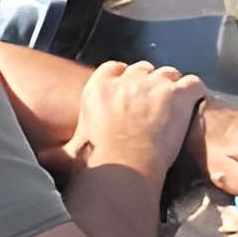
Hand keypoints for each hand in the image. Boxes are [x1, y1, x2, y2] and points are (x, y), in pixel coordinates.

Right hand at [69, 59, 206, 181]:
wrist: (125, 168)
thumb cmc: (98, 162)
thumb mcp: (72, 153)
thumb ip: (58, 152)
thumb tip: (41, 160)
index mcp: (99, 86)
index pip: (115, 68)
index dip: (125, 80)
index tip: (128, 94)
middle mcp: (127, 79)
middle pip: (144, 69)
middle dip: (149, 84)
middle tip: (154, 105)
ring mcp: (154, 84)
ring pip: (169, 74)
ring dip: (172, 87)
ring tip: (175, 106)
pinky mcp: (178, 94)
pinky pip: (193, 83)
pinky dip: (196, 92)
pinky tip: (195, 103)